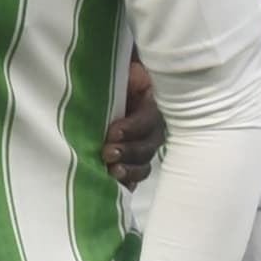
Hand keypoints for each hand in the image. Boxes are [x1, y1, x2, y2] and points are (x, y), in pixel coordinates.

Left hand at [102, 61, 164, 185]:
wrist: (112, 86)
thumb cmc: (116, 78)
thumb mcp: (122, 72)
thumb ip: (124, 75)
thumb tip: (122, 75)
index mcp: (152, 103)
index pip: (149, 118)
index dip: (133, 127)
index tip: (112, 132)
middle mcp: (152, 127)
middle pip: (148, 145)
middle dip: (128, 152)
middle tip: (107, 153)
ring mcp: (144, 145)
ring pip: (144, 163)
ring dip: (129, 170)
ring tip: (112, 172)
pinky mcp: (133, 159)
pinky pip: (136, 175)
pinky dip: (128, 183)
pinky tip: (120, 188)